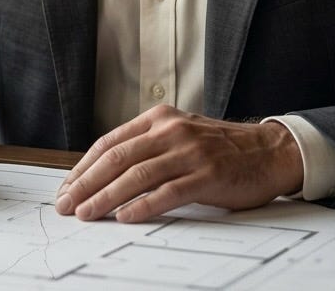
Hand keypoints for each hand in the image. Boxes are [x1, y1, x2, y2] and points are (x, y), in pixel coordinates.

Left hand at [54, 105, 302, 222]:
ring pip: (137, 175)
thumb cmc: (219, 148)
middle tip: (66, 205)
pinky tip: (125, 217)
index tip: (67, 188)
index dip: (84, 167)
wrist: (268, 151)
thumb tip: (105, 172)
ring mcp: (189, 152)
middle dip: (86, 183)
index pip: (110, 142)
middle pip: (117, 157)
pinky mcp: (206, 175)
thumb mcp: (179, 134)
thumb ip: (147, 145)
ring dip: (106, 197)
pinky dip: (143, 206)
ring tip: (87, 214)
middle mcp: (171, 130)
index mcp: (159, 118)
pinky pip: (167, 192)